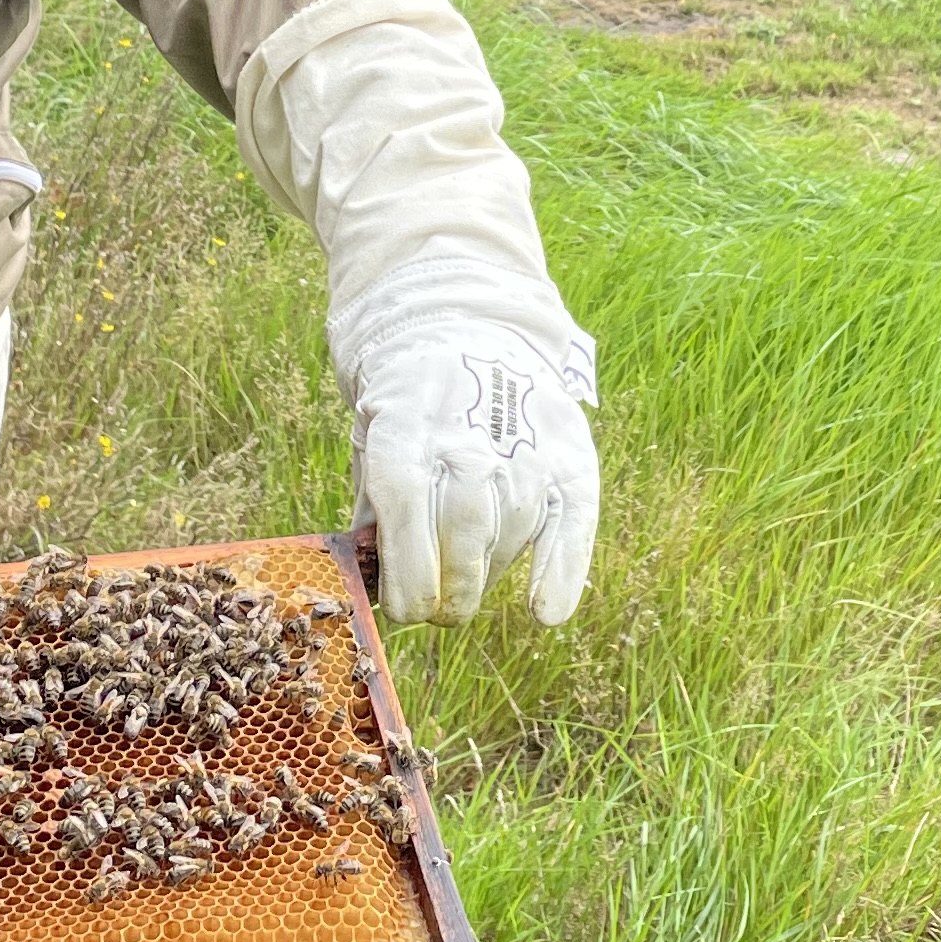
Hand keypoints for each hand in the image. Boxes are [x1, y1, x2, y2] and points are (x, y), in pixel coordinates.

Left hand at [353, 324, 598, 626]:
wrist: (467, 331)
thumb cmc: (410, 408)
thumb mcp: (371, 439)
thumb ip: (371, 508)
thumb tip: (369, 584)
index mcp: (405, 432)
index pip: (407, 513)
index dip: (408, 574)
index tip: (408, 609)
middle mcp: (467, 439)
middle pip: (462, 537)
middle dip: (449, 594)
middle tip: (441, 610)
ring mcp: (524, 445)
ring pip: (509, 538)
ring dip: (489, 577)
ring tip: (472, 576)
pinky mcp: (570, 455)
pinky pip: (571, 525)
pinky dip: (560, 573)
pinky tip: (544, 610)